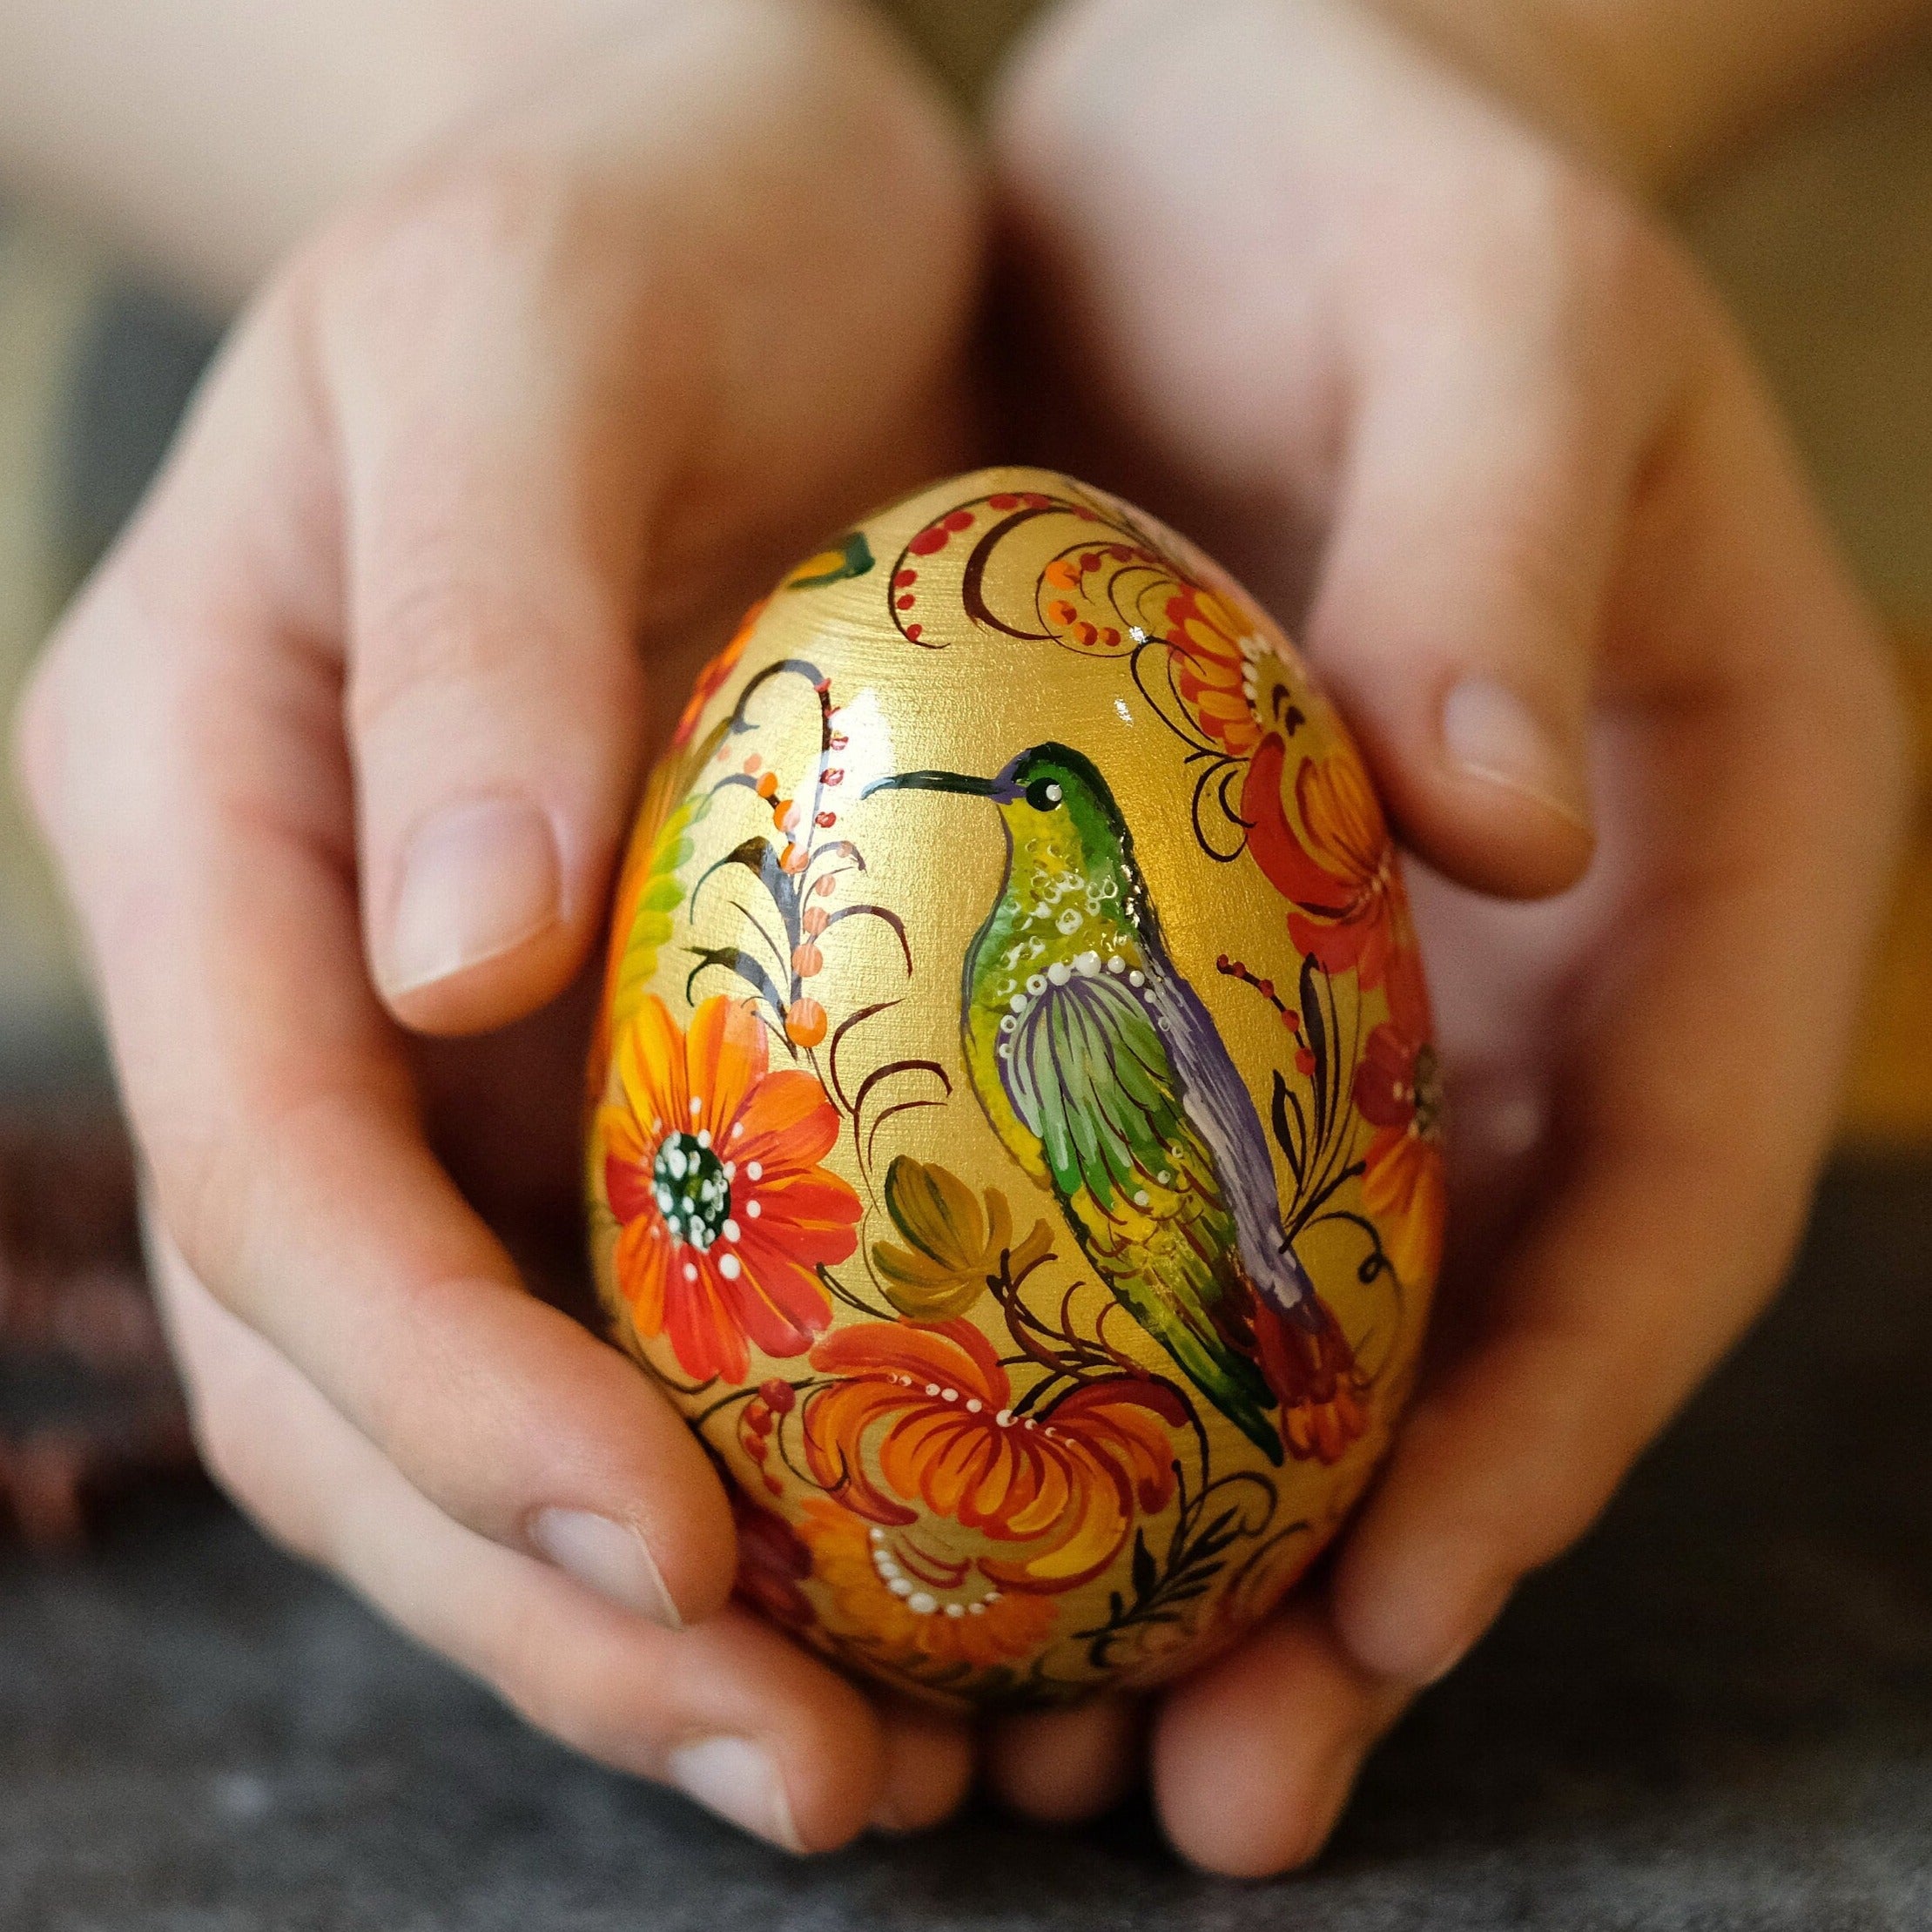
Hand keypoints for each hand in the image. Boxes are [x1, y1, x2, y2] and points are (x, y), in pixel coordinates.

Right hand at [17, 0, 982, 1851]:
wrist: (749, 193)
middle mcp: (316, 963)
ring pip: (514, 1395)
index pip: (275, 1178)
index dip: (442, 1402)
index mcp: (214, 811)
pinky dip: (793, 1474)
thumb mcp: (529, 341)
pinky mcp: (632, 1036)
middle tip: (822, 1772)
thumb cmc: (631, 209)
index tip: (665, 1559)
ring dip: (678, 1614)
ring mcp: (465, 1027)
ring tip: (903, 1761)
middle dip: (562, 1602)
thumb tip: (437, 968)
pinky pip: (683, 1311)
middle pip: (366, 1367)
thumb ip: (473, 622)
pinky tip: (951, 1577)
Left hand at [987, 0, 1908, 1870]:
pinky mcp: (1199, 955)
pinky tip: (933, 1493)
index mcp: (1716, 839)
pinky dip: (1066, 1373)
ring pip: (1306, 1321)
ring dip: (1189, 1542)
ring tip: (1035, 1733)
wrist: (1203, 153)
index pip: (1655, 1201)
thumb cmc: (1376, 187)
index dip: (1539, 1431)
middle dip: (1348, 1579)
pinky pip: (1147, 1212)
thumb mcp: (1478, 313)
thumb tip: (1525, 823)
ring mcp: (1376, 976)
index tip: (1383, 1614)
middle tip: (1190, 1790)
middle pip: (1476, 1332)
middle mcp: (1553, 957)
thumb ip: (1505, 545)